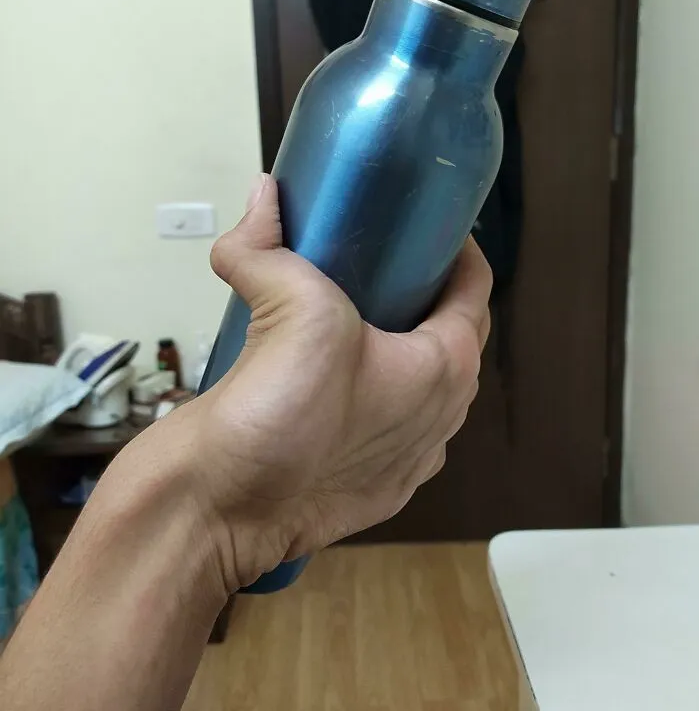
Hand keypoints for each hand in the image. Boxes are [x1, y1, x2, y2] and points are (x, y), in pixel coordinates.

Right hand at [183, 174, 491, 589]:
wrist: (212, 514)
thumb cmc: (279, 421)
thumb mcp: (293, 309)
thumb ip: (269, 245)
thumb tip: (261, 197)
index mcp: (444, 373)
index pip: (474, 291)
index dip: (454, 248)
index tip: (422, 221)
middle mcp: (434, 419)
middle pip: (445, 335)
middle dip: (420, 292)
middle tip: (375, 254)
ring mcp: (399, 460)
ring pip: (410, 381)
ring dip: (390, 341)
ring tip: (343, 306)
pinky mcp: (360, 485)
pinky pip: (374, 419)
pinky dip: (358, 387)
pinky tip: (314, 372)